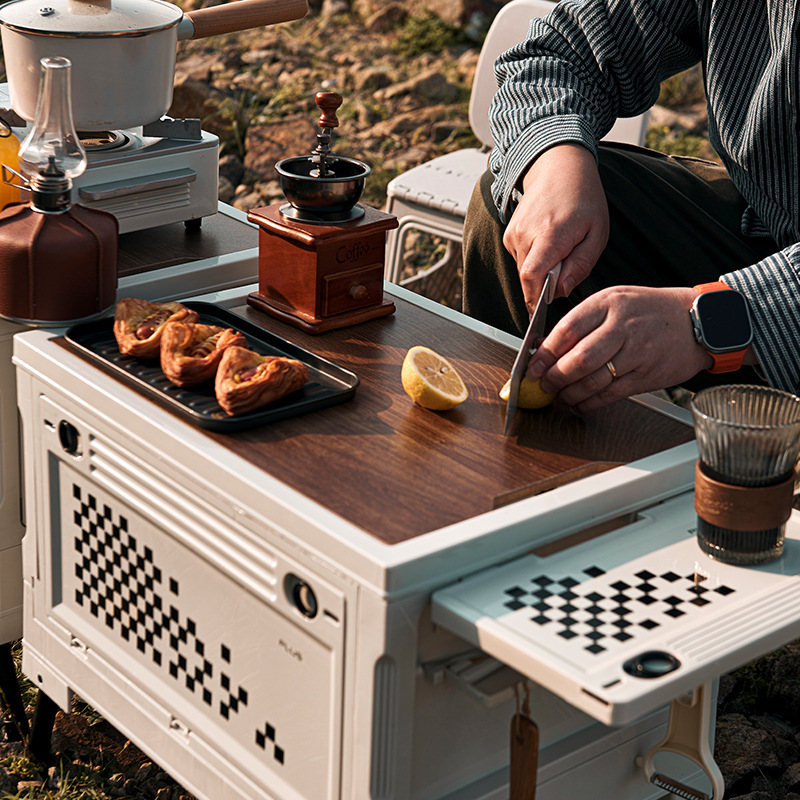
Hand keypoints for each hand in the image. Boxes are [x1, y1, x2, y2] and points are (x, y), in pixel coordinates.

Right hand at [503, 144, 608, 312]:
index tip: (545, 309)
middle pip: (528, 279)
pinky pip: (521, 260)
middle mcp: (526, 234)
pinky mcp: (509, 235)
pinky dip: (535, 259)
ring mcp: (514, 234)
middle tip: (566, 268)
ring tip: (559, 249)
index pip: (532, 277)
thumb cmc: (582, 196)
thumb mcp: (597, 233)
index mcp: (550, 234)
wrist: (558, 167)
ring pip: (524, 271)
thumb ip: (581, 265)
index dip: (536, 299)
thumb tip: (562, 291)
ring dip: (541, 271)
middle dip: (545, 284)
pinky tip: (548, 242)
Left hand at [528, 285, 711, 412]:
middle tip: (543, 385)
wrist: (697, 320)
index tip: (532, 366)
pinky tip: (578, 404)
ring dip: (570, 394)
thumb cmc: (649, 310)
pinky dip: (590, 403)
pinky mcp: (646, 375)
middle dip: (555, 377)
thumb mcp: (613, 301)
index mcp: (608, 304)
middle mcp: (622, 327)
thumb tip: (545, 348)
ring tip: (558, 398)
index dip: (545, 352)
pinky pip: (611, 394)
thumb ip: (581, 322)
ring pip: (594, 380)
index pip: (568, 330)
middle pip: (579, 359)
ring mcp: (637, 352)